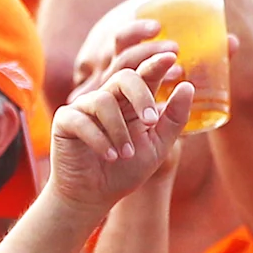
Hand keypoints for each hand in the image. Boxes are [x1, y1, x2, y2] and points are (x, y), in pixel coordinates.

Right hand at [45, 40, 189, 215]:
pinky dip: (99, 140)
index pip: (144, 75)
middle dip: (140, 94)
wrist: (95, 196)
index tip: (172, 56)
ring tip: (125, 154)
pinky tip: (109, 156)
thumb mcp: (158, 146)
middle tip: (151, 120)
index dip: (156, 63)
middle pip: (124, 77)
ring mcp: (84, 107)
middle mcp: (108, 99)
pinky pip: (82, 120)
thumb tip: (188, 86)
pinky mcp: (65, 120)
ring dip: (119, 131)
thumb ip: (173, 118)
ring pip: (104, 101)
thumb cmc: (126, 170)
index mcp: (131, 102)